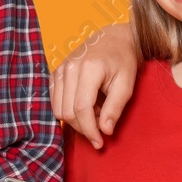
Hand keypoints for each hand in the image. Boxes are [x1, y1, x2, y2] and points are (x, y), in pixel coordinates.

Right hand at [50, 22, 138, 148]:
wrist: (114, 38)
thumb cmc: (123, 61)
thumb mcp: (127, 84)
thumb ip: (115, 108)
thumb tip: (105, 131)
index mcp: (90, 68)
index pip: (82, 108)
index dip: (89, 130)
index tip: (99, 143)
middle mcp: (70, 67)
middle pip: (67, 111)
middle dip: (83, 127)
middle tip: (102, 126)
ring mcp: (60, 68)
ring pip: (58, 109)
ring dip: (76, 120)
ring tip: (95, 114)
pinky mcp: (56, 72)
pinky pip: (55, 101)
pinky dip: (68, 110)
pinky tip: (85, 106)